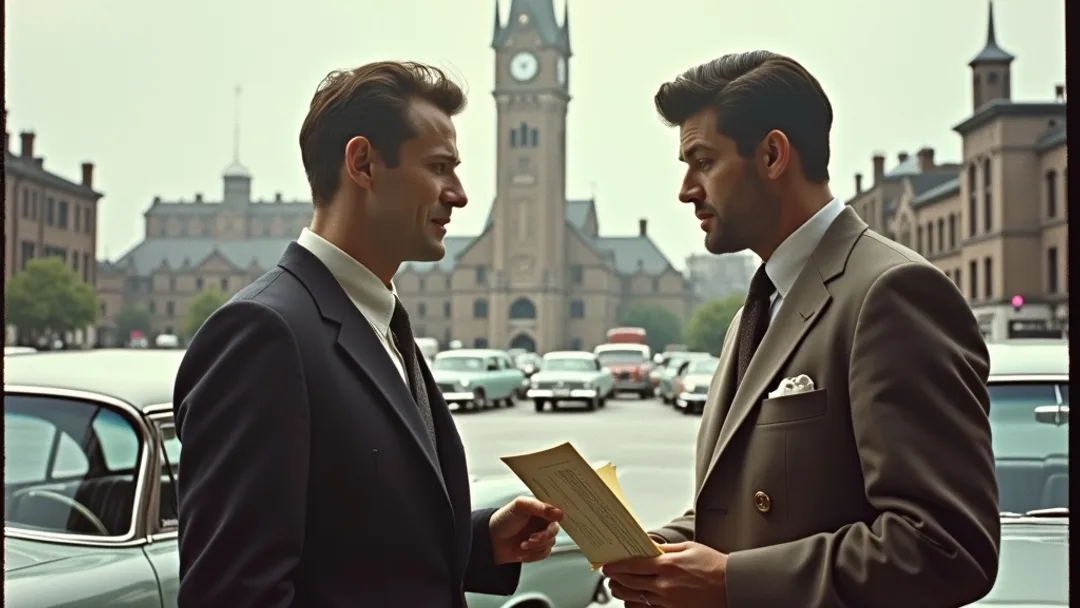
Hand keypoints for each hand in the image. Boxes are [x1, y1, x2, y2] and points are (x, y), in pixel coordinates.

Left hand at [488, 496, 562, 564]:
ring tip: (521, 545)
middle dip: (542, 537)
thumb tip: (558, 512)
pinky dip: (532, 555)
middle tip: (531, 538)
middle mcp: (541, 523)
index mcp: (540, 510)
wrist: (490, 541)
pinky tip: (521, 552)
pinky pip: (543, 554)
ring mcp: (539, 537)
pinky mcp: (536, 550)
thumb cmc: (503, 520)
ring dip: (535, 547)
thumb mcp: (519, 506)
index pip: (556, 514)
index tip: (549, 523)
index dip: (554, 519)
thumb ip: (537, 506)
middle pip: (554, 531)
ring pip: (550, 544)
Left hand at [601, 542, 727, 607]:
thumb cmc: (714, 565)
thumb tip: (646, 546)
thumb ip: (664, 548)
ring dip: (623, 592)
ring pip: (637, 598)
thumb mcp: (688, 548)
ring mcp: (669, 601)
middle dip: (616, 579)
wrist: (733, 586)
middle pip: (631, 582)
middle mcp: (665, 584)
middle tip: (609, 575)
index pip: (633, 565)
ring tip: (618, 587)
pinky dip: (638, 604)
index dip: (616, 565)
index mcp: (668, 564)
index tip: (607, 565)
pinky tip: (635, 599)